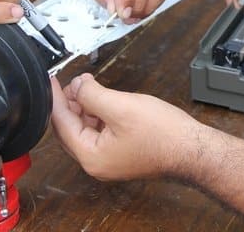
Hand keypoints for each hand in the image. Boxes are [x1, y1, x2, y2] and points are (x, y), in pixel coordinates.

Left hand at [51, 74, 199, 179]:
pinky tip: (104, 101)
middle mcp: (96, 163)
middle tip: (73, 81)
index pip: (61, 124)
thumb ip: (91, 95)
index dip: (56, 98)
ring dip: (84, 107)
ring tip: (89, 87)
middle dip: (70, 103)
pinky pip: (100, 133)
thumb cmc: (163, 134)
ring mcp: (109, 160)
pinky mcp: (121, 154)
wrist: (193, 149)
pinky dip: (98, 115)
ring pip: (85, 130)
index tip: (51, 80)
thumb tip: (76, 85)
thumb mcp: (121, 106)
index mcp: (90, 156)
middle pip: (70, 129)